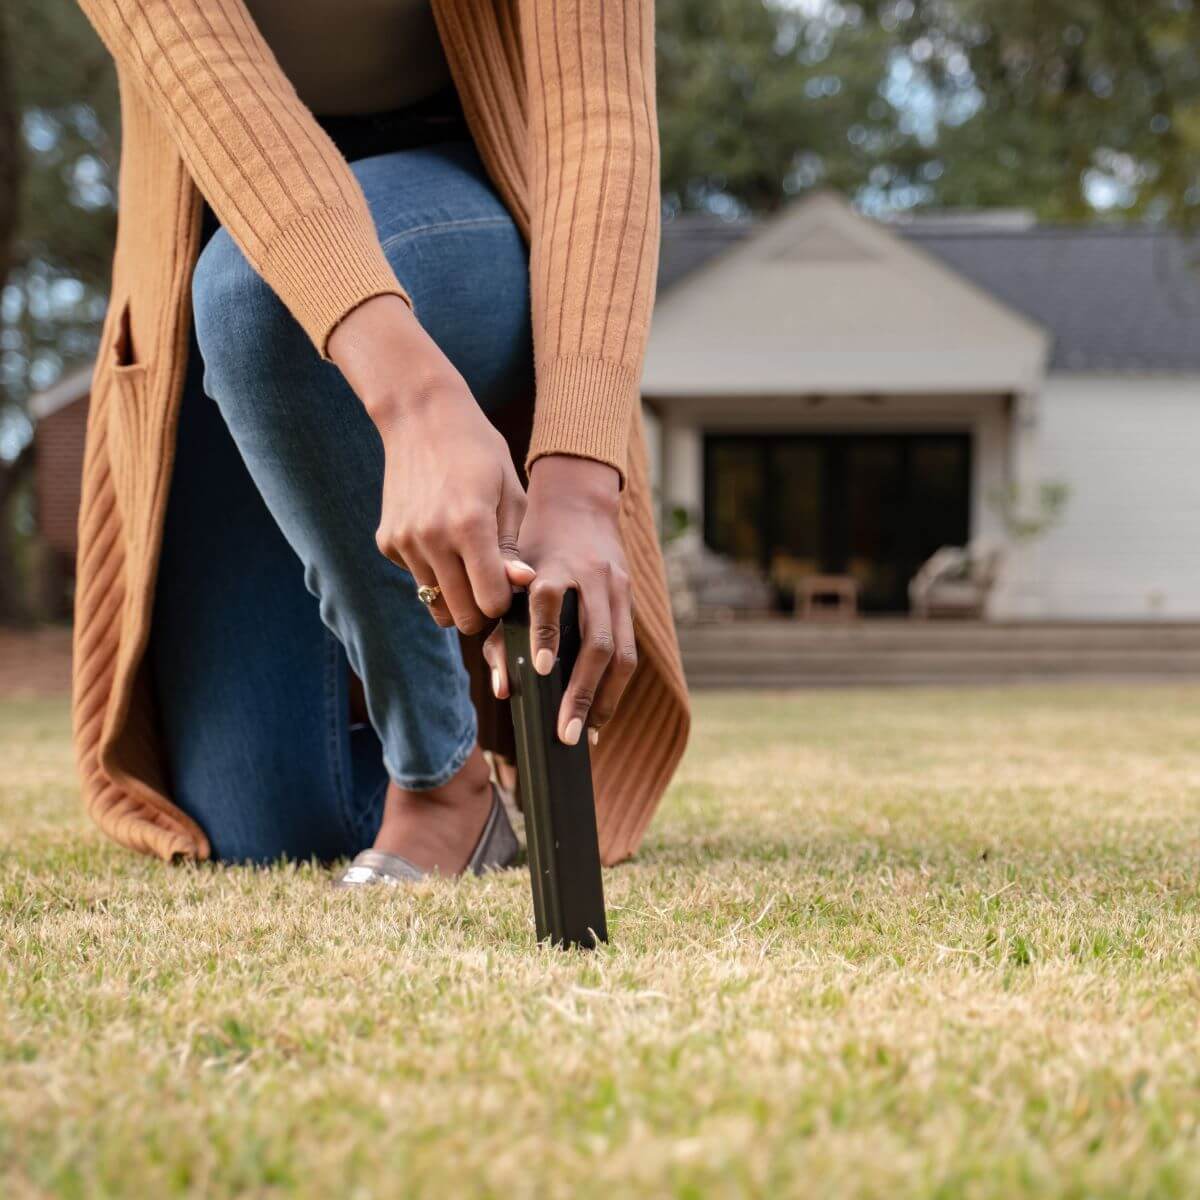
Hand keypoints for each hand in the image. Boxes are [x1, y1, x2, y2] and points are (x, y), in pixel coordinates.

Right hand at [328, 295, 534, 631]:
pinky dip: (432, 571)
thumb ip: (513, 546)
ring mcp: (405, 542)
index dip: (504, 601)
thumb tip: (519, 585)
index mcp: (470, 526)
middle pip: (461, 616)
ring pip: (436, 604)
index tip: (508, 582)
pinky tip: (440, 536)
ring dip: (455, 593)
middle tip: (490, 584)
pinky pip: (417, 579)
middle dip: (481, 610)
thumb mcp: (511, 493)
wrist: (421, 417)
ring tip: (467, 560)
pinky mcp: (387, 541)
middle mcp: (432, 539)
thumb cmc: (479, 452)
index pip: (490, 602)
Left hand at [482, 455, 637, 745]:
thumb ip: (500, 629)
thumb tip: (503, 689)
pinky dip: (615, 688)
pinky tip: (600, 714)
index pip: (550, 597)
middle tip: (564, 733)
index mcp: (554, 564)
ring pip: (621, 652)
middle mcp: (593, 577)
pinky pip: (629, 652)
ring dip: (604, 698)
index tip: (537, 668)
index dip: (545, 633)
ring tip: (586, 733)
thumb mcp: (512, 577)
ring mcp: (618, 589)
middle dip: (581, 691)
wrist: (579, 505)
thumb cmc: (534, 550)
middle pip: (596, 639)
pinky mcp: (630, 601)